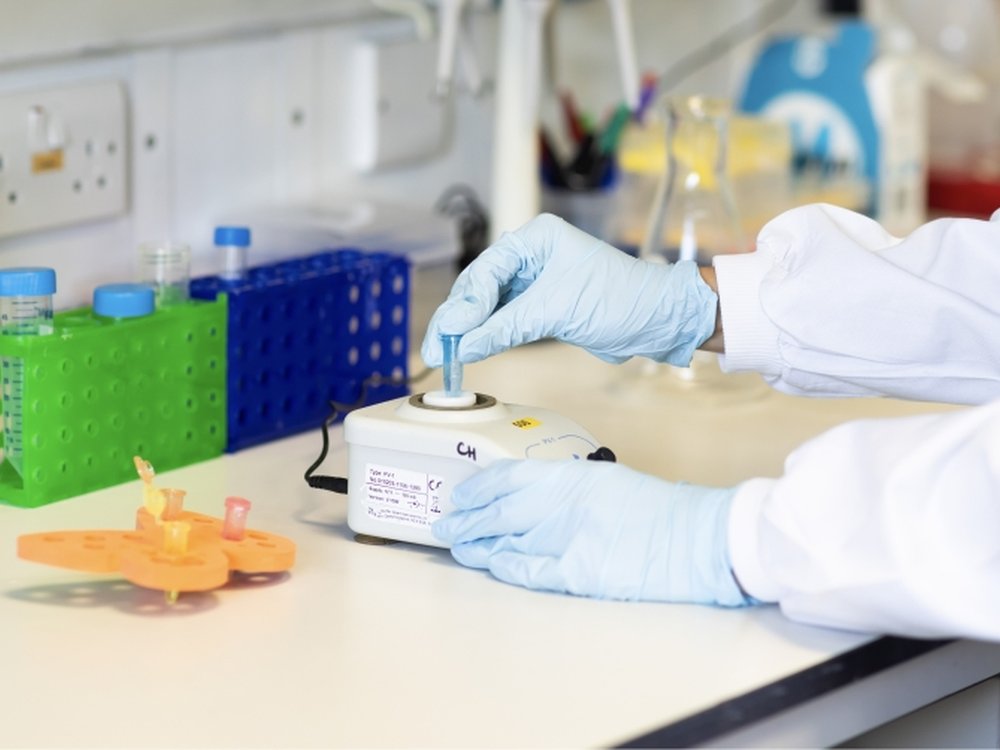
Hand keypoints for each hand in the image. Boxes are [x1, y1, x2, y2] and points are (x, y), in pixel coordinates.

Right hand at [421, 213, 717, 366]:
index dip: (464, 306)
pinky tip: (469, 351)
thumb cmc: (620, 299)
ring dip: (468, 332)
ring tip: (444, 356)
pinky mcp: (541, 307)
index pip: (485, 271)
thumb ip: (505, 327)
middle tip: (436, 350)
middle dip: (457, 320)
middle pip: (480, 288)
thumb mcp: (556, 310)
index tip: (450, 335)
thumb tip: (464, 345)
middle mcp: (531, 256)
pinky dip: (487, 337)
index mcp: (535, 239)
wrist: (657, 320)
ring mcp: (535, 282)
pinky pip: (504, 321)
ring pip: (488, 307)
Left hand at [432, 459, 751, 605]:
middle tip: (446, 525)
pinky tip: (492, 564)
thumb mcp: (607, 483)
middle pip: (500, 510)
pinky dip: (507, 566)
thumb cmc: (659, 511)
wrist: (697, 538)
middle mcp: (564, 503)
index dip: (479, 487)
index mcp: (572, 475)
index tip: (461, 494)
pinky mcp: (579, 572)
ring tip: (459, 546)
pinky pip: (531, 570)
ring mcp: (569, 538)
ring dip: (479, 544)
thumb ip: (567, 489)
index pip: (509, 476)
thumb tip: (530, 500)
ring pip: (507, 540)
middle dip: (468, 519)